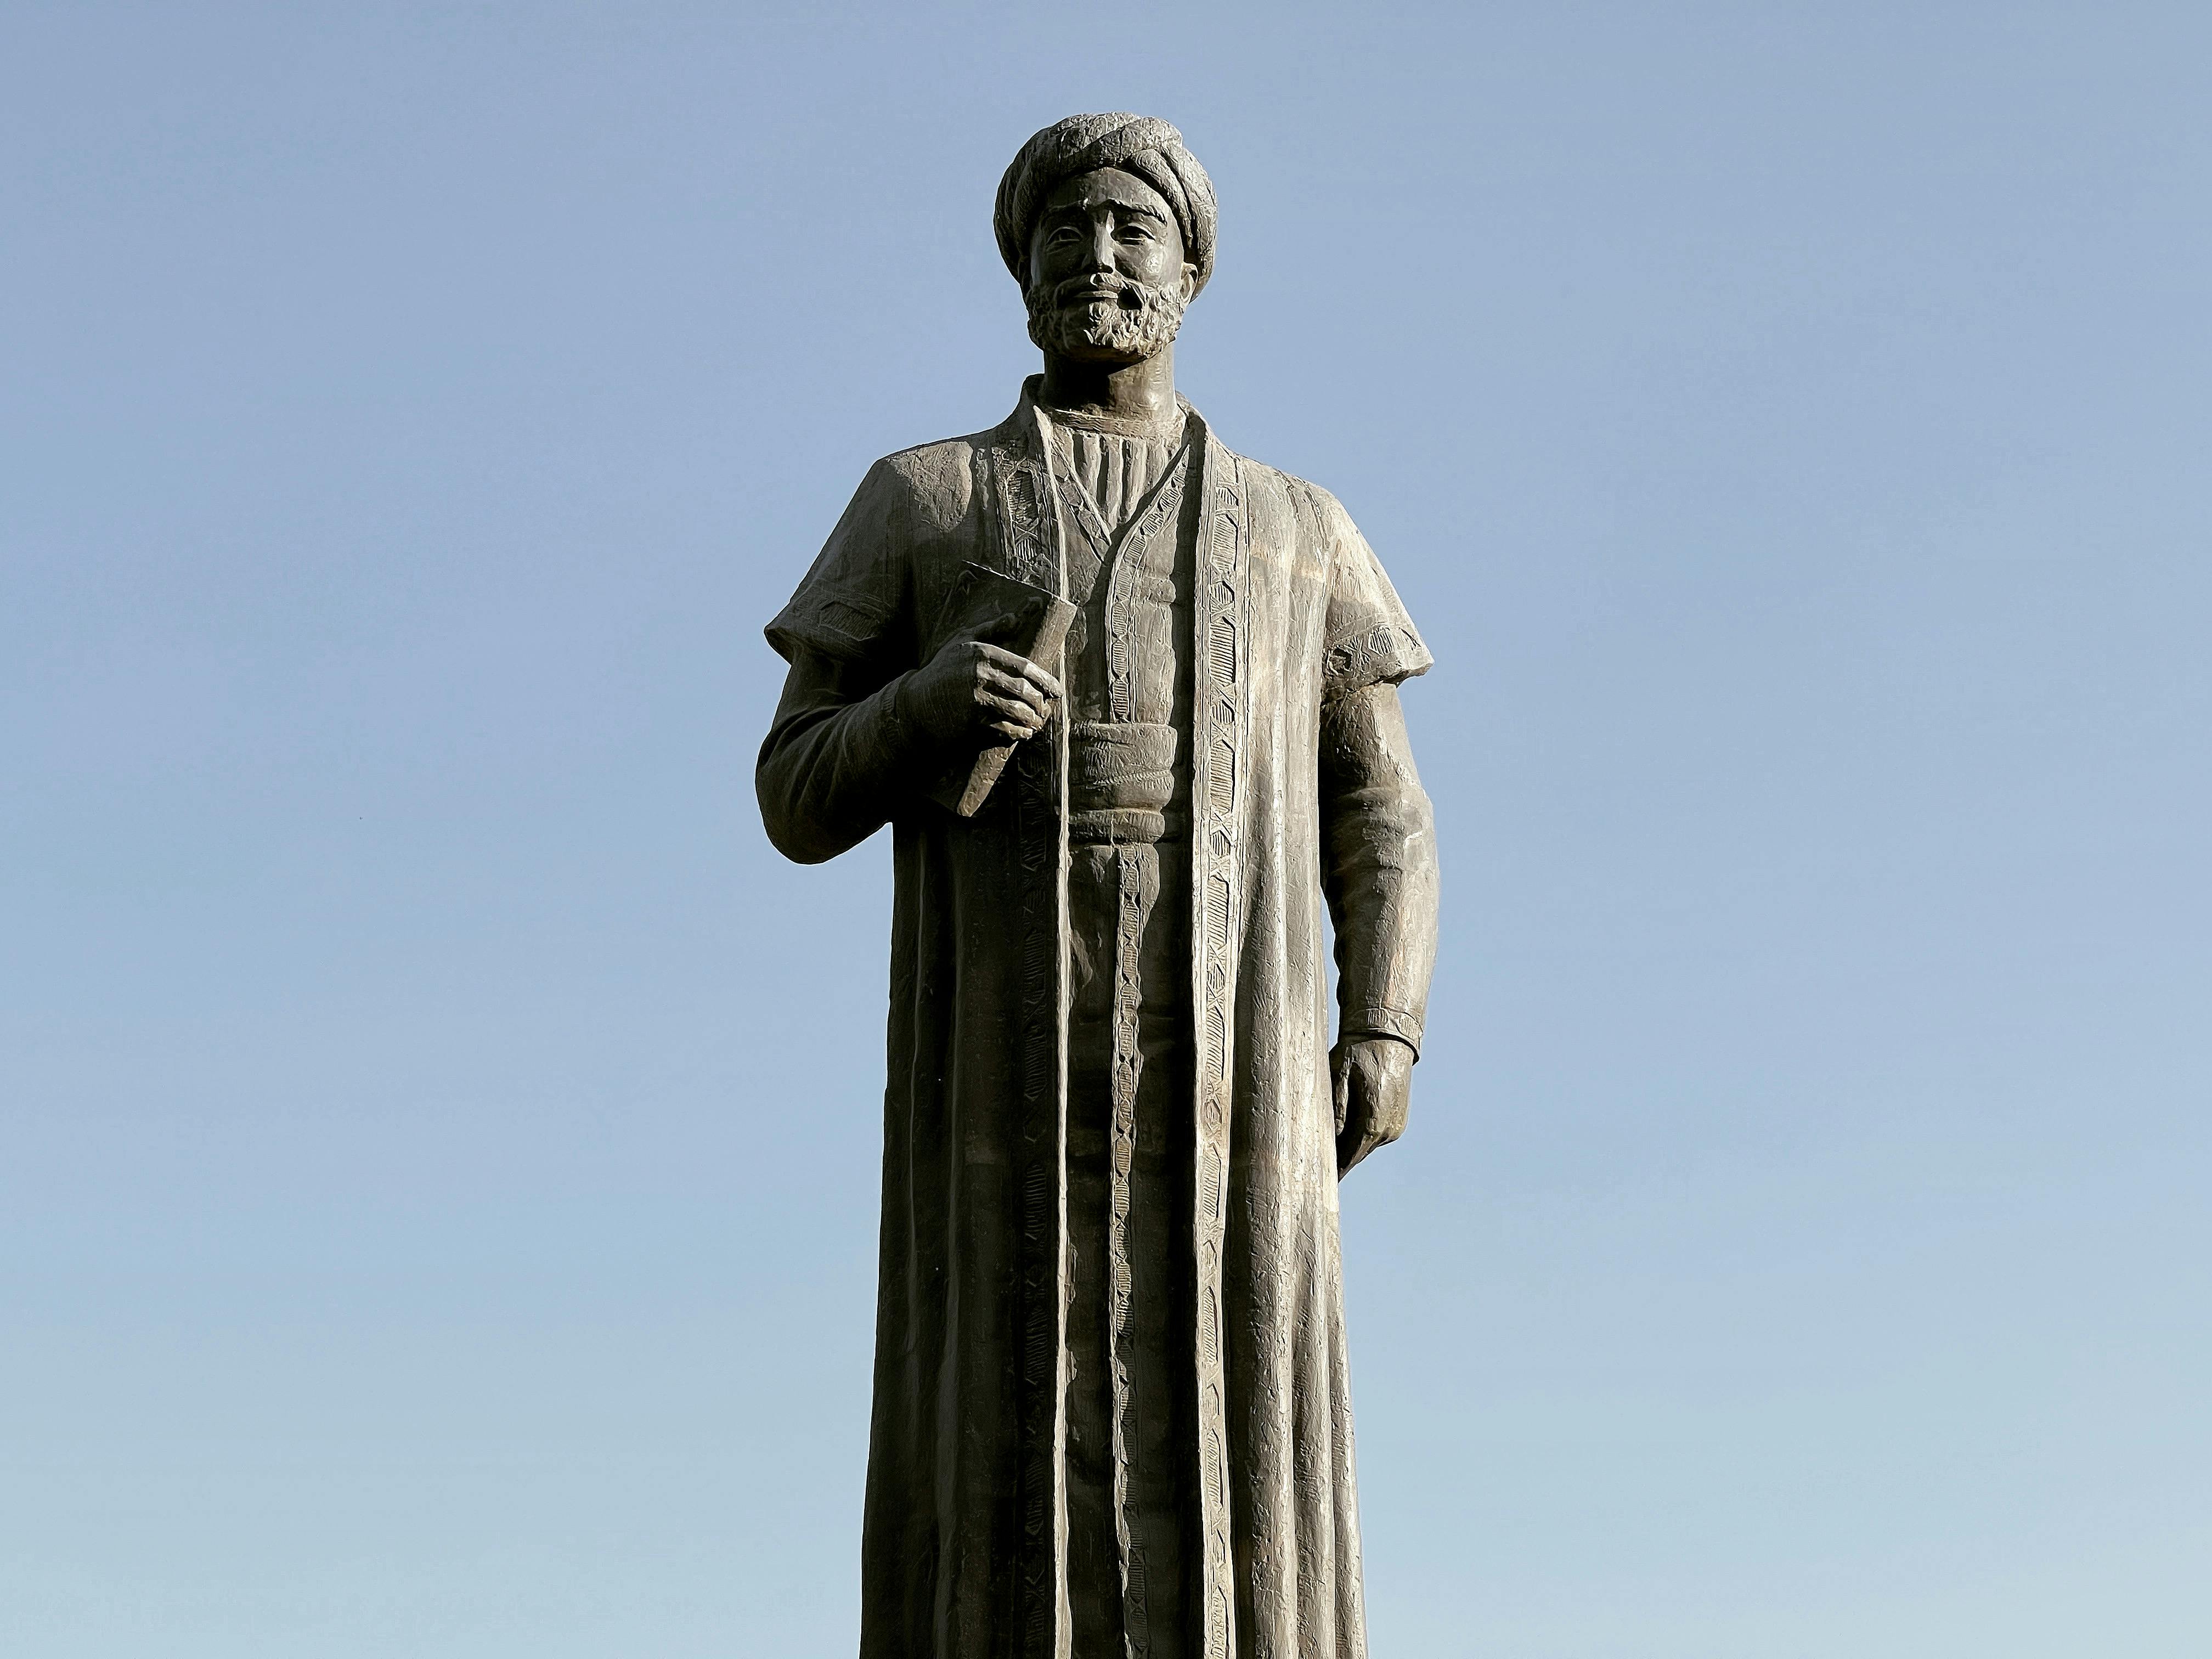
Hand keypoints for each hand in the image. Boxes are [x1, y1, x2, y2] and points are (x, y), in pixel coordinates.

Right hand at [898, 630, 1061, 752]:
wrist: (915, 704)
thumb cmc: (941, 671)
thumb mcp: (961, 642)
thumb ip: (990, 629)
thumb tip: (1016, 617)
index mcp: (981, 653)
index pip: (1024, 666)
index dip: (1045, 680)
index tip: (1057, 690)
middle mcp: (979, 673)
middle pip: (1023, 689)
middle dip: (1040, 702)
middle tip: (1047, 709)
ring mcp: (975, 698)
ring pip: (1017, 710)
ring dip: (1032, 719)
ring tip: (1038, 722)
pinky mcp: (970, 720)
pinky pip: (1004, 727)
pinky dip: (1018, 732)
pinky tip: (1024, 733)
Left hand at [1333, 1037, 1414, 1175]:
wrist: (1389, 1037)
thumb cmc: (1360, 1054)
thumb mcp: (1339, 1076)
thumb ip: (1336, 1109)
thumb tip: (1333, 1137)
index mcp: (1374, 1122)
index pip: (1351, 1156)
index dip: (1336, 1169)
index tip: (1321, 1181)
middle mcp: (1389, 1129)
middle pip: (1359, 1153)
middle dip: (1340, 1160)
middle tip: (1319, 1169)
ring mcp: (1397, 1125)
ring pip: (1368, 1145)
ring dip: (1352, 1148)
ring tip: (1329, 1152)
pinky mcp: (1399, 1119)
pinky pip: (1377, 1136)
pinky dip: (1362, 1138)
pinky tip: (1347, 1133)